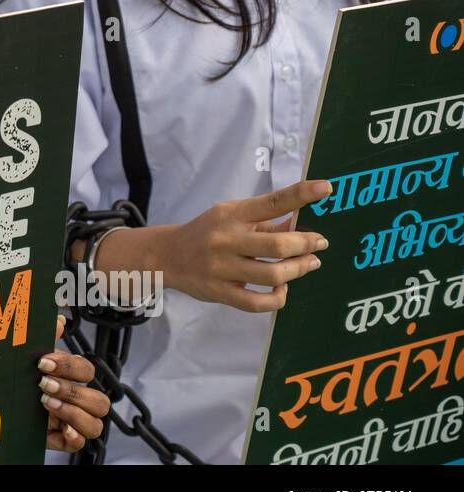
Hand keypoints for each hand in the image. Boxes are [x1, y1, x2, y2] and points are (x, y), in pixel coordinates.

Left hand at [40, 315, 108, 451]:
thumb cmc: (19, 380)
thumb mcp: (28, 359)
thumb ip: (44, 339)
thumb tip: (59, 320)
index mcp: (71, 380)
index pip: (86, 371)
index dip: (69, 367)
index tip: (43, 362)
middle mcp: (76, 402)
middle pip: (99, 401)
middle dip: (72, 392)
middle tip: (44, 384)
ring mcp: (72, 423)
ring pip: (95, 424)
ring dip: (73, 413)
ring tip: (46, 403)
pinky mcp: (61, 440)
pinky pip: (80, 443)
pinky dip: (73, 436)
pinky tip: (60, 428)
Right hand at [161, 179, 331, 312]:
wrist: (167, 255)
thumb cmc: (207, 233)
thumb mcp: (230, 217)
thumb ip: (265, 222)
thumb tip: (302, 225)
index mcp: (230, 215)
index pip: (271, 202)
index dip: (300, 195)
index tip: (325, 188)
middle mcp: (225, 240)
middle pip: (277, 246)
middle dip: (306, 244)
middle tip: (320, 243)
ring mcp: (221, 268)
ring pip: (272, 275)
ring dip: (298, 270)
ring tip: (309, 264)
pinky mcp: (220, 292)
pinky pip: (257, 303)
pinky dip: (277, 297)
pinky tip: (282, 289)